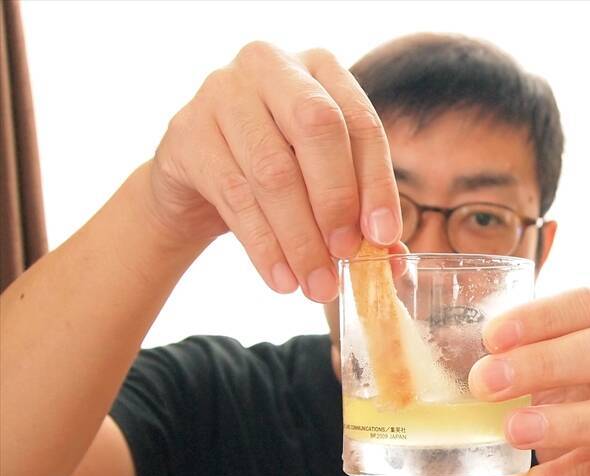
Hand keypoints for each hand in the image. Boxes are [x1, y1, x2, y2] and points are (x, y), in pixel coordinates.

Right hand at [144, 42, 401, 301]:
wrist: (197, 180)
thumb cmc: (274, 172)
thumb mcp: (319, 180)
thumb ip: (358, 211)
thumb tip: (392, 258)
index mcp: (319, 68)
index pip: (360, 122)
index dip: (376, 183)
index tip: (383, 236)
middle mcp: (269, 65)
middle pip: (316, 128)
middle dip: (336, 201)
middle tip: (347, 255)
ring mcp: (221, 92)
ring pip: (272, 171)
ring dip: (300, 238)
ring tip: (317, 285)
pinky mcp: (186, 132)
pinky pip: (234, 196)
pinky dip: (264, 246)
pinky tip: (282, 279)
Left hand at [468, 287, 589, 475]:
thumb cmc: (565, 381)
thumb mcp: (543, 354)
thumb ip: (504, 349)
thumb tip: (439, 343)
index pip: (586, 304)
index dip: (540, 318)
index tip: (491, 336)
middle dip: (544, 365)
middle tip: (485, 383)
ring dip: (566, 422)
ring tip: (511, 430)